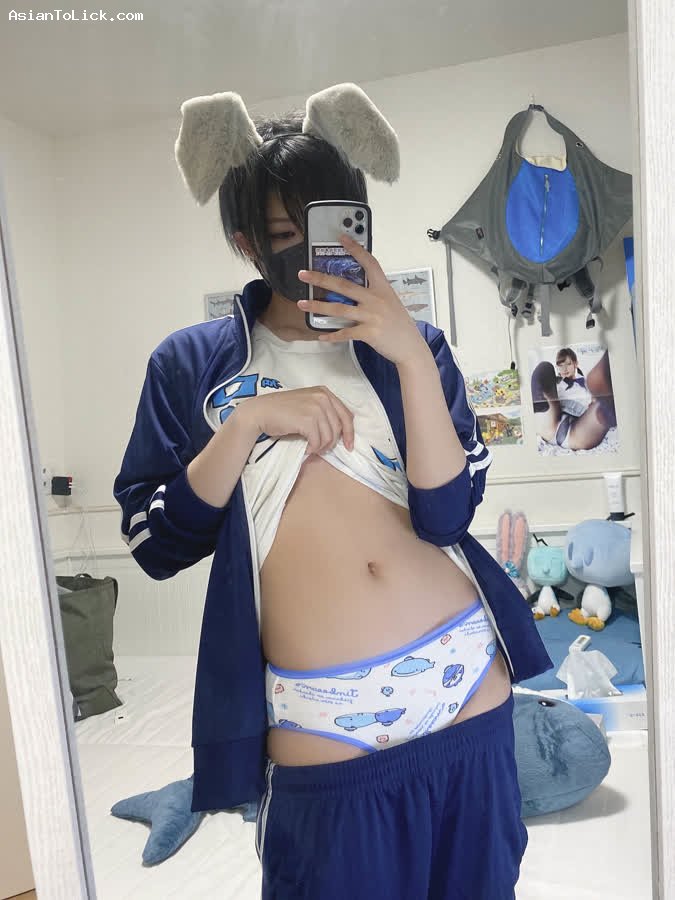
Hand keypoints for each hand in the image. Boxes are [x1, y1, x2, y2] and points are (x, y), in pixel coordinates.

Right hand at [237, 386, 354, 453]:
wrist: (260, 412)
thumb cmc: (281, 411)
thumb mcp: (306, 404)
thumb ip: (323, 411)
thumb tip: (339, 433)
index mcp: (324, 392)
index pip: (346, 415)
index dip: (349, 433)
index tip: (348, 446)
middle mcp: (322, 397)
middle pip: (339, 427)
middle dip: (332, 443)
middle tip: (321, 450)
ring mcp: (316, 407)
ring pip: (329, 436)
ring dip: (321, 447)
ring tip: (311, 448)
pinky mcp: (308, 420)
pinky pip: (318, 441)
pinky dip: (313, 448)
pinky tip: (305, 448)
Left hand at [296, 234, 428, 366]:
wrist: (411, 347)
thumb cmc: (400, 325)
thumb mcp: (391, 302)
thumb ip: (374, 294)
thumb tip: (354, 290)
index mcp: (382, 288)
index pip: (369, 263)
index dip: (355, 249)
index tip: (342, 238)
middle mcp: (376, 300)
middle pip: (344, 286)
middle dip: (321, 279)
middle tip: (303, 274)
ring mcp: (372, 316)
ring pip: (339, 309)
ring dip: (318, 307)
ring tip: (302, 304)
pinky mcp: (368, 333)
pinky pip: (345, 333)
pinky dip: (332, 335)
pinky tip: (321, 336)